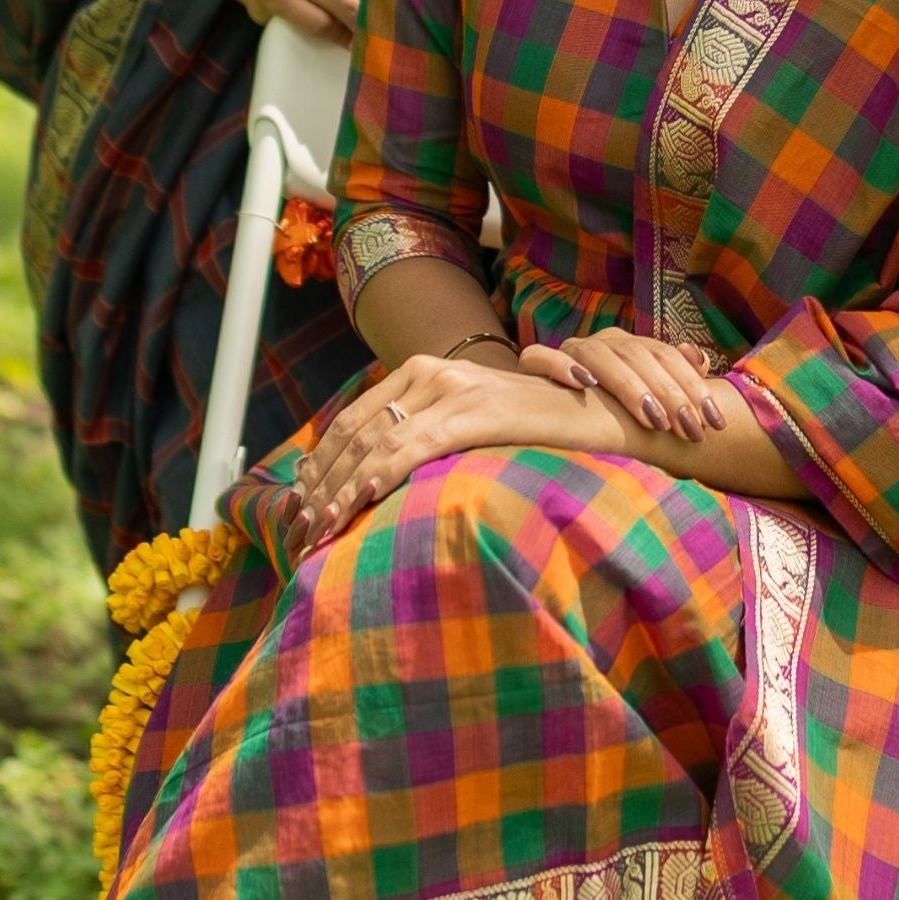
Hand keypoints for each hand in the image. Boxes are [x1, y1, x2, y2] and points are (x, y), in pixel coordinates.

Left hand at [289, 349, 631, 547]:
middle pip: (356, 431)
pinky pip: (413, 447)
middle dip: (323, 483)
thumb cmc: (534, 428)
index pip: (354, 419)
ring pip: (377, 441)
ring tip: (321, 528)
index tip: (302, 503)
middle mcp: (431, 371)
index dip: (322, 463)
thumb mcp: (469, 423)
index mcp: (422, 371)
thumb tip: (379, 472)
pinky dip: (379, 477)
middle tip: (302, 527)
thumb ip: (428, 433)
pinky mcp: (475, 412)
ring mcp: (453, 388)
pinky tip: (360, 504)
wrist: (597, 413)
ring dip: (342, 489)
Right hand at [520, 328, 726, 445]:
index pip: (668, 357)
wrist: (547, 407)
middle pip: (640, 357)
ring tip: (655, 420)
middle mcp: (604, 342)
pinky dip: (563, 366)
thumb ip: (673, 376)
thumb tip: (701, 359)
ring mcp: (571, 350)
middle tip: (691, 430)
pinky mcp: (536, 363)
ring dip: (630, 387)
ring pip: (601, 357)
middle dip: (670, 395)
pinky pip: (543, 356)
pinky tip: (585, 385)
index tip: (715, 423)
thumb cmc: (607, 408)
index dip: (694, 387)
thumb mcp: (645, 396)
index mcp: (631, 346)